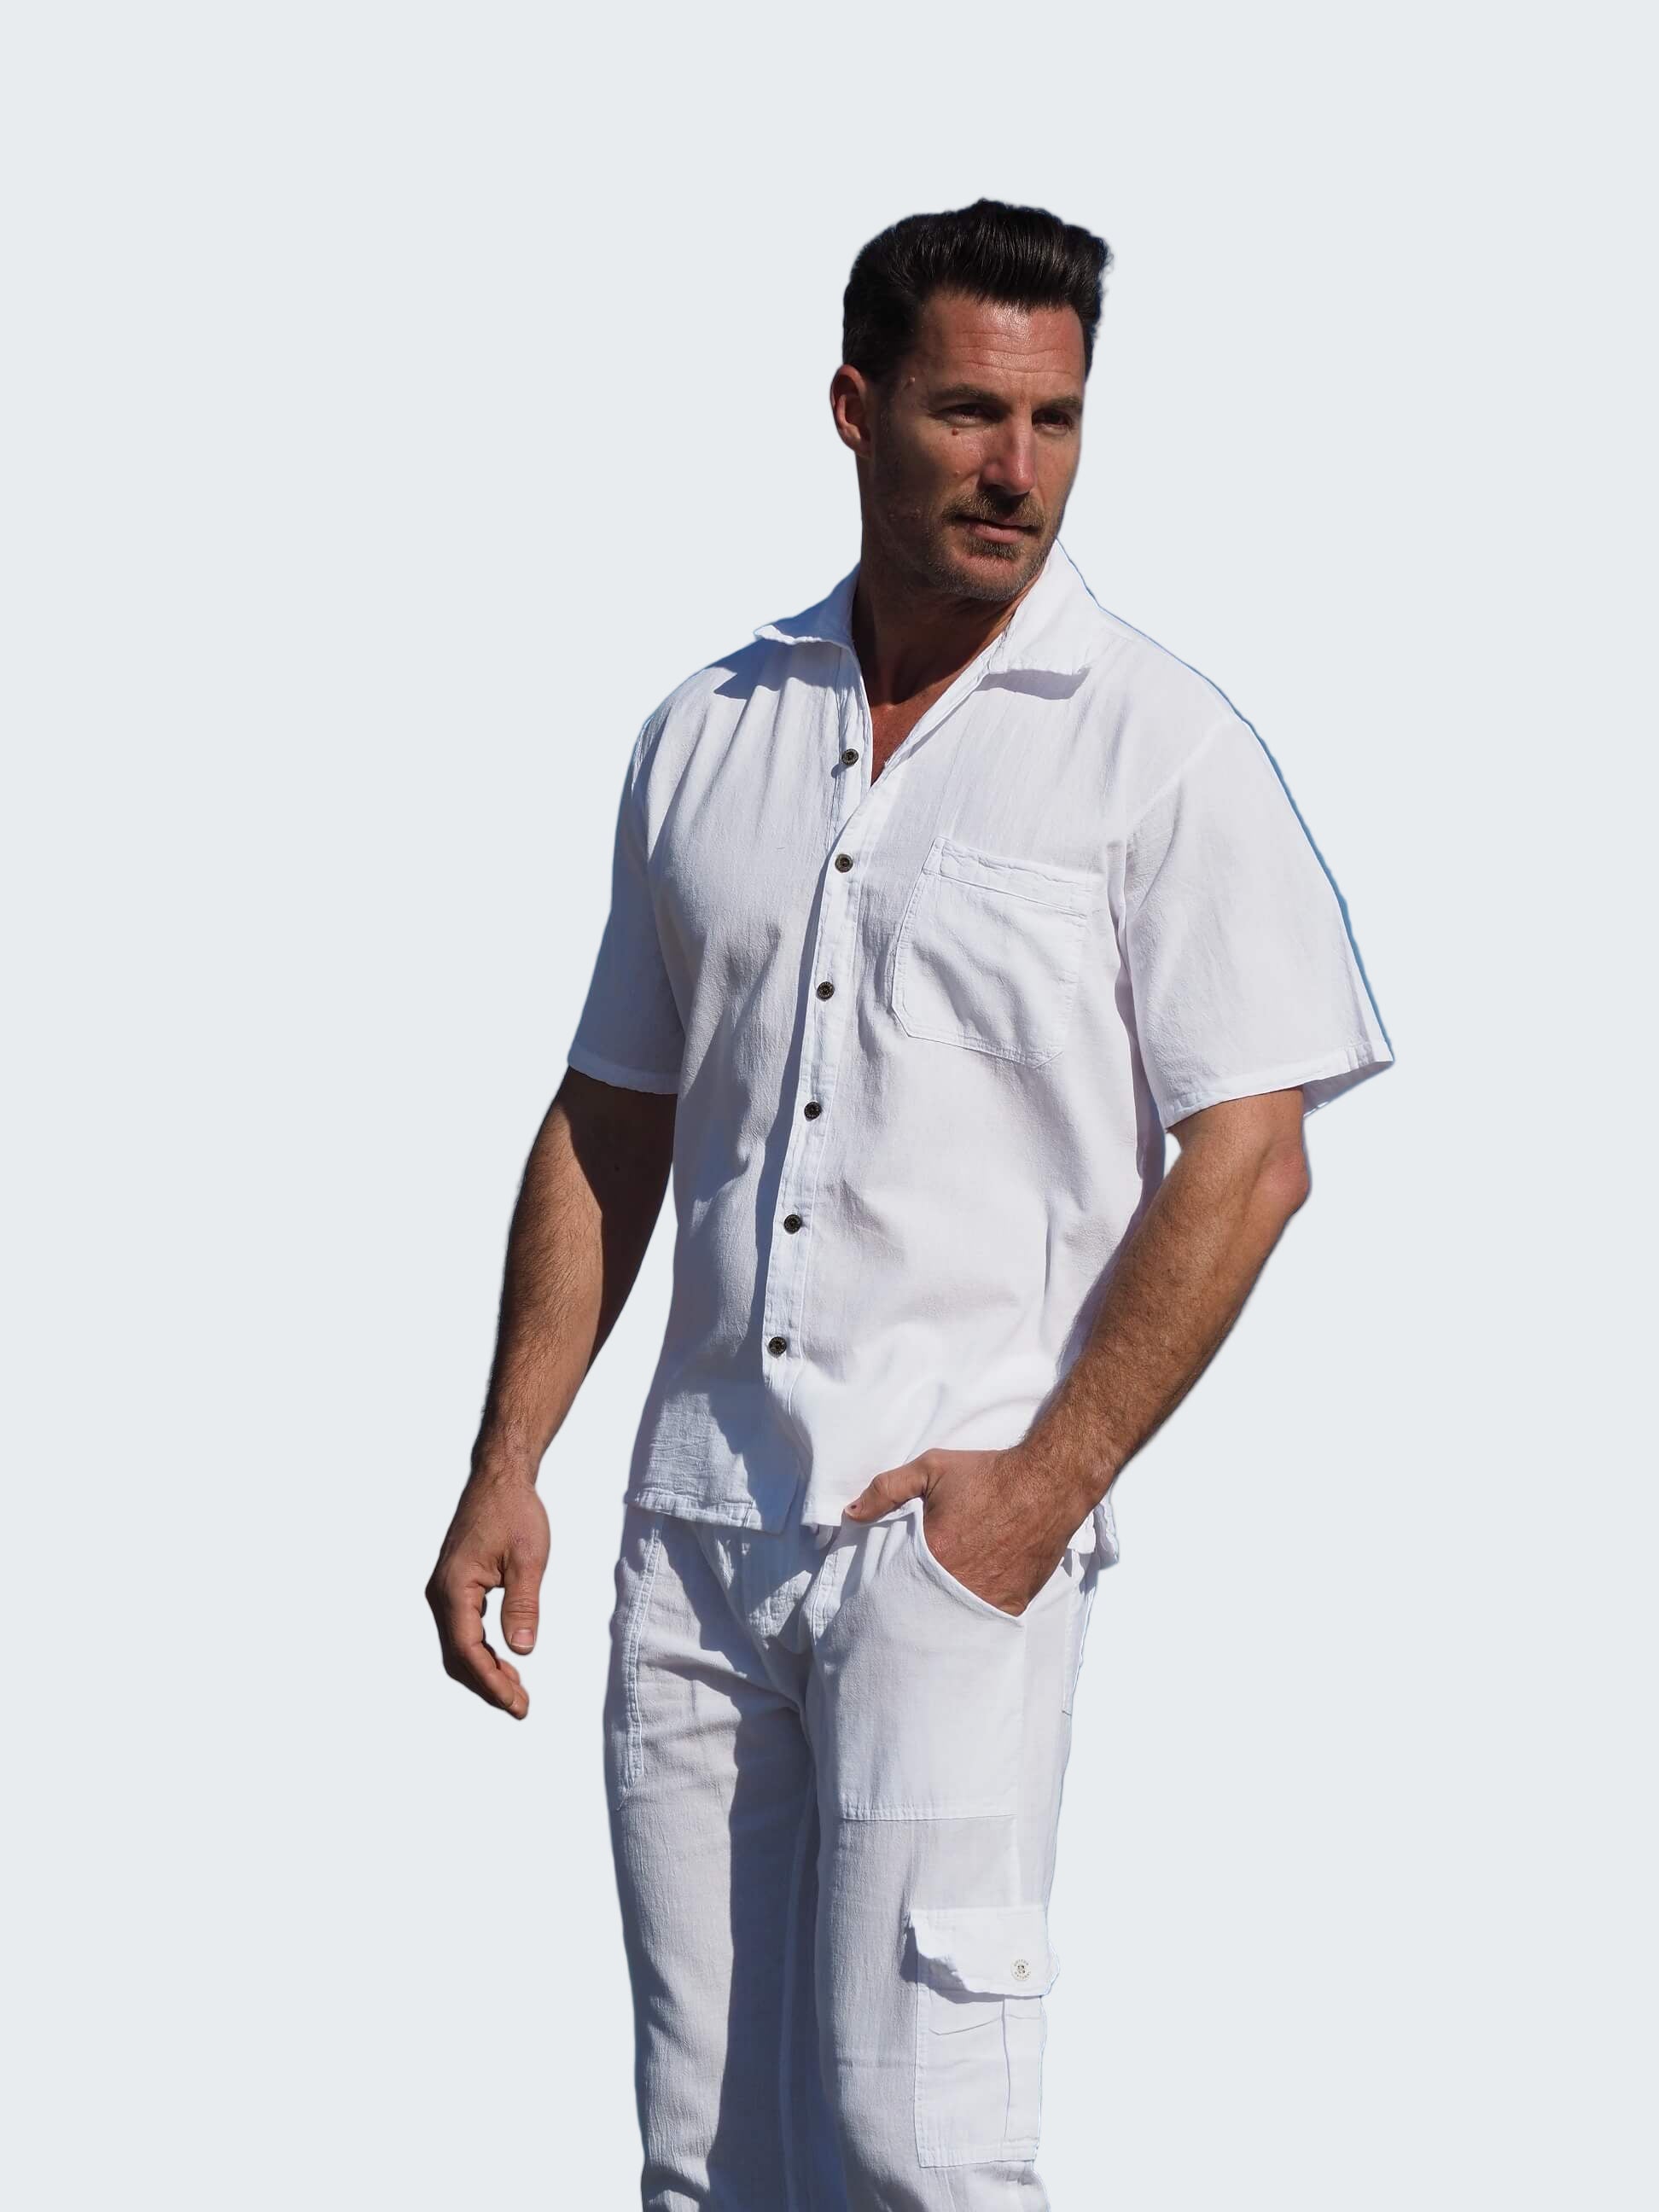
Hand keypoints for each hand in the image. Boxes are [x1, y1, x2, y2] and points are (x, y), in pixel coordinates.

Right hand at [425, 1464, 549, 1718]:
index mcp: (454, 1589)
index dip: (491, 1683)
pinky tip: (505, 1662)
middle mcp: (441, 1594)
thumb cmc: (514, 1512)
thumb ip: (523, 1603)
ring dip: (484, 1672)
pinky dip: (481, 1653)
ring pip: (458, 1647)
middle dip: (487, 1685)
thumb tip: (522, 1649)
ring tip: (516, 1692)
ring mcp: (444, 1592)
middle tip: (521, 1707)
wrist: (499, 1480)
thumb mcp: (528, 1559)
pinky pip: (462, 1631)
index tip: (517, 1704)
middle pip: (458, 1657)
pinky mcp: (453, 1588)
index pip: (467, 1650)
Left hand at [842, 1446, 1079, 1616]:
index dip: (889, 1592)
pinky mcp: (1014, 1604)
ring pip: (954, 1621)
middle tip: (905, 1609)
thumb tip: (850, 1513)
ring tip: (933, 1612)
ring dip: (943, 1617)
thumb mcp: (931, 1469)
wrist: (1048, 1483)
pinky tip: (966, 1606)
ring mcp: (989, 1598)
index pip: (897, 1588)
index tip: (882, 1595)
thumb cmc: (988, 1474)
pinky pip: (985, 1621)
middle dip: (913, 1610)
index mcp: (934, 1554)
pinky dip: (973, 1616)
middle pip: (924, 1611)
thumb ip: (887, 1489)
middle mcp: (960, 1583)